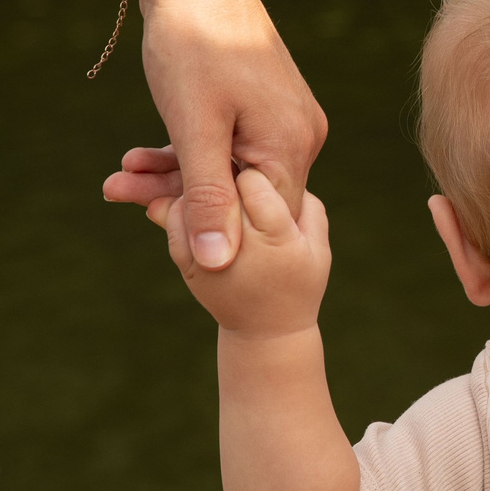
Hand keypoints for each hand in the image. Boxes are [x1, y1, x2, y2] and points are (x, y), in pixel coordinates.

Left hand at [99, 0, 328, 270]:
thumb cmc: (192, 43)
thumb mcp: (193, 128)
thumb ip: (206, 198)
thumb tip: (217, 264)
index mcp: (292, 145)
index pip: (262, 221)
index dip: (211, 232)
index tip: (157, 223)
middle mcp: (299, 135)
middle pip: (241, 194)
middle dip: (180, 198)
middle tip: (118, 191)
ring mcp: (283, 119)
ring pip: (227, 169)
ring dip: (174, 175)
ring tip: (119, 176)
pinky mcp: (262, 105)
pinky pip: (226, 146)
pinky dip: (186, 153)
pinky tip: (142, 155)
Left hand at [147, 167, 332, 338]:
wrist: (266, 331)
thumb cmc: (300, 281)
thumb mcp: (318, 244)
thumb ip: (307, 205)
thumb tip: (287, 173)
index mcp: (278, 238)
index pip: (253, 182)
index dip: (250, 169)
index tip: (249, 166)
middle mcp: (241, 248)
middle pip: (218, 188)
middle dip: (217, 168)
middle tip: (221, 159)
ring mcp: (209, 259)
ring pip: (188, 200)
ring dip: (193, 184)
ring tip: (207, 180)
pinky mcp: (187, 265)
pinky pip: (172, 221)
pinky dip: (175, 203)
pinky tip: (191, 197)